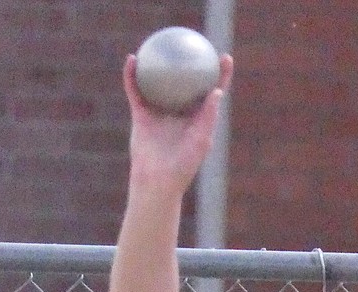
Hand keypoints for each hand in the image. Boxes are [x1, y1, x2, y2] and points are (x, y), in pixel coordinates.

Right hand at [122, 54, 232, 194]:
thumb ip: (209, 116)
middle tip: (192, 43)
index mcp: (197, 118)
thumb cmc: (182, 166)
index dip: (219, 75)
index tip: (225, 57)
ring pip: (159, 82)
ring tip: (159, 43)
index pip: (211, 91)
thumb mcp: (200, 141)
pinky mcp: (141, 115)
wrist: (157, 182)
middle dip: (189, 62)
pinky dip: (132, 75)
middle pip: (185, 81)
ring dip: (157, 63)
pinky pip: (136, 90)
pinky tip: (132, 60)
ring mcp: (159, 112)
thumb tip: (218, 91)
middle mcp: (179, 112)